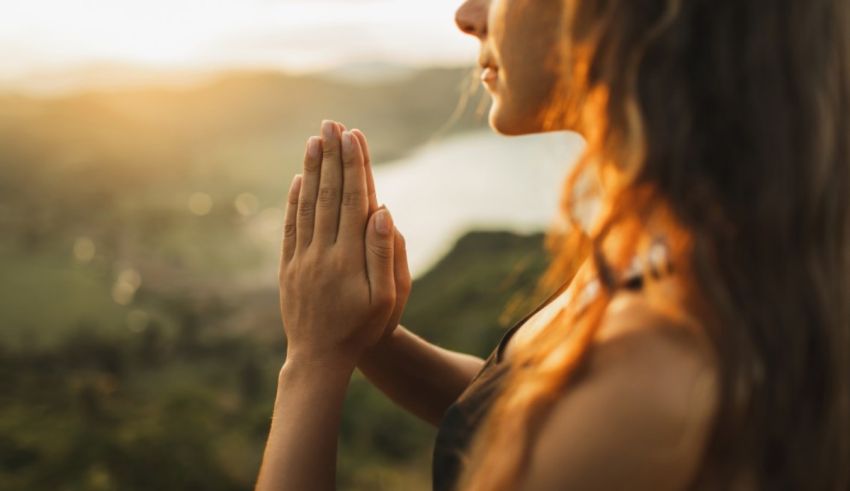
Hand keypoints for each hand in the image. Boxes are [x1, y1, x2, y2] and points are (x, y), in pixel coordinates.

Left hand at [279, 120, 404, 366]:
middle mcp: (322, 251)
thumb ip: (384, 253)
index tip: (354, 136)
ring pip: (307, 205)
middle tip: (332, 123)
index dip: (354, 166)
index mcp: (349, 256)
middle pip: (328, 195)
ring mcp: (302, 258)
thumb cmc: (362, 329)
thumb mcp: (386, 298)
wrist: (318, 359)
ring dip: (311, 170)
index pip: (353, 199)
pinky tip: (297, 180)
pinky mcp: (288, 267)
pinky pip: (290, 227)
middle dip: (332, 157)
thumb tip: (382, 211)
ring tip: (315, 140)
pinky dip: (294, 201)